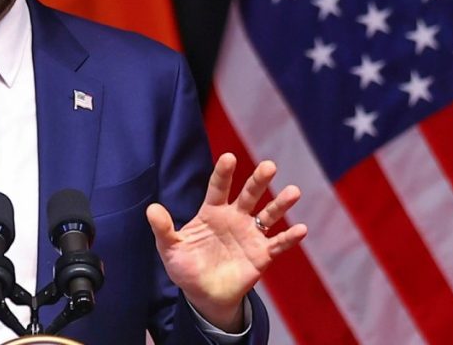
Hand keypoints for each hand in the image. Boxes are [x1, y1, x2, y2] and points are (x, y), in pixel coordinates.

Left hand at [146, 152, 306, 331]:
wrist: (203, 295)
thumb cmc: (185, 267)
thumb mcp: (170, 249)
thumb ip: (163, 229)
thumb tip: (151, 209)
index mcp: (211, 212)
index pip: (218, 188)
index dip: (223, 173)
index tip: (229, 157)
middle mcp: (234, 218)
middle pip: (248, 195)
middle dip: (258, 181)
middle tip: (269, 166)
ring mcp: (250, 235)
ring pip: (268, 215)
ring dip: (280, 204)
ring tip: (293, 192)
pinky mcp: (262, 255)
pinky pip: (277, 244)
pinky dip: (289, 238)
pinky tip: (301, 229)